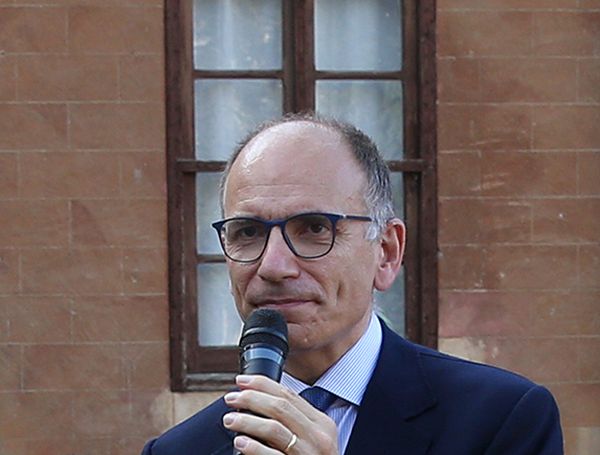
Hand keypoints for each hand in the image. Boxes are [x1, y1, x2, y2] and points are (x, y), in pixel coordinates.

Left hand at [223, 375, 338, 453]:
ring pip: (274, 428)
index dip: (262, 384)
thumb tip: (260, 400)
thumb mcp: (314, 439)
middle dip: (251, 398)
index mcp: (321, 423)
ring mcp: (308, 454)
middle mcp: (318, 436)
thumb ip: (295, 421)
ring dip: (247, 421)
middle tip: (230, 399)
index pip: (289, 395)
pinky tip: (241, 442)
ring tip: (230, 420)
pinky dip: (254, 447)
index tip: (241, 382)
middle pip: (280, 407)